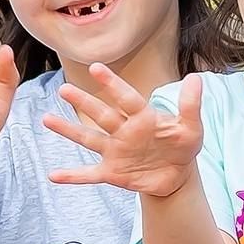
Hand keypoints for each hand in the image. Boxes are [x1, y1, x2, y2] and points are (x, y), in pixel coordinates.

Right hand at [43, 66, 203, 199]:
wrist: (177, 175)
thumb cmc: (182, 146)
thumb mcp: (191, 128)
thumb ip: (190, 105)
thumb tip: (197, 78)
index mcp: (142, 118)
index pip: (126, 98)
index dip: (112, 84)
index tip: (95, 68)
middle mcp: (123, 131)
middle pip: (101, 114)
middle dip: (83, 103)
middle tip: (63, 89)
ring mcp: (115, 152)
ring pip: (89, 139)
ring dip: (68, 130)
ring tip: (46, 119)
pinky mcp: (112, 173)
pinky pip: (89, 174)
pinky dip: (72, 176)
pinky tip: (53, 175)